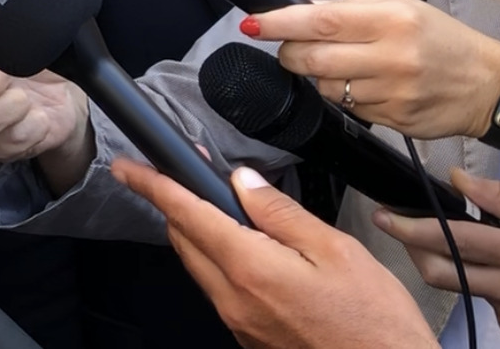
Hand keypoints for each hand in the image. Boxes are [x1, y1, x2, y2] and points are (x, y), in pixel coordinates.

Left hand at [114, 159, 434, 348]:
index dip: (152, 185)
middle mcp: (233, 299)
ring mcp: (239, 322)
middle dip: (176, 204)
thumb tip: (243, 182)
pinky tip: (245, 250)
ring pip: (200, 266)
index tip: (125, 168)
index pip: (186, 214)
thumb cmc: (373, 322)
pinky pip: (219, 290)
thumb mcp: (336, 250)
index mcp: (250, 269)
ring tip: (220, 207)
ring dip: (198, 233)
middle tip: (186, 174)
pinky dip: (219, 262)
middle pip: (185, 240)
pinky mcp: (249, 338)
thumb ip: (281, 213)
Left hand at [247, 0, 499, 140]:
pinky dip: (347, 97)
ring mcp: (393, 94)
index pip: (320, 22)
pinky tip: (367, 86)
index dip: (280, 24)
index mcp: (391, 19)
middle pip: (313, 59)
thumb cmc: (441, 38)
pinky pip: (350, 109)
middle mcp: (392, 57)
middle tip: (290, 49)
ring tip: (346, 66)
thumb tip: (299, 12)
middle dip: (290, 54)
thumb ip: (348, 8)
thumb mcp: (400, 6)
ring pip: (327, 89)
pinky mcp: (394, 121)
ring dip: (321, 78)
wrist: (489, 85)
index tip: (253, 24)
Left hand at [376, 169, 499, 348]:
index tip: (384, 215)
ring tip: (456, 236)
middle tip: (401, 223)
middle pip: (440, 272)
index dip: (411, 228)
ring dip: (446, 260)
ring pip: (459, 286)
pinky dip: (479, 278)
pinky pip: (483, 299)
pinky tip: (499, 266)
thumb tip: (457, 181)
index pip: (453, 241)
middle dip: (411, 247)